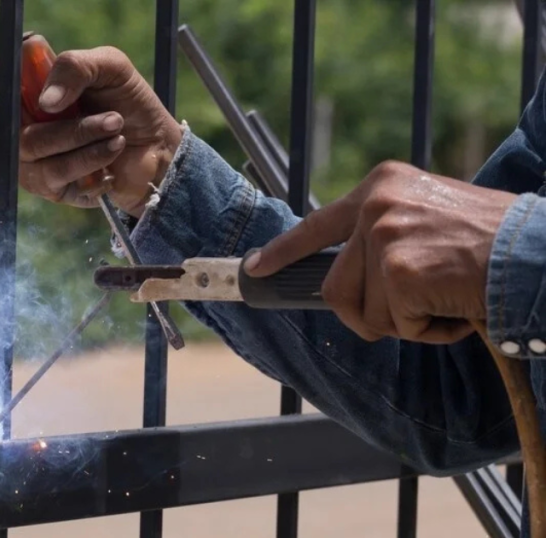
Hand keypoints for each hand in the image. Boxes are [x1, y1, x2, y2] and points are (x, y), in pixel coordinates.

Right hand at [0, 41, 182, 216]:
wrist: (159, 148)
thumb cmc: (130, 102)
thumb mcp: (110, 66)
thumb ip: (75, 66)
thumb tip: (46, 101)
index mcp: (29, 87)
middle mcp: (23, 123)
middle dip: (10, 118)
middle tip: (47, 106)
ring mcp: (33, 159)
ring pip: (32, 148)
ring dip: (80, 134)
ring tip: (113, 125)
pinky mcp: (51, 188)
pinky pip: (55, 176)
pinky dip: (89, 160)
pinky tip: (111, 152)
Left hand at [243, 161, 517, 343]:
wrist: (539, 254)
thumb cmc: (494, 243)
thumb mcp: (429, 217)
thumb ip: (385, 235)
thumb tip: (346, 277)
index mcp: (382, 185)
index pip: (317, 224)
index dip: (282, 252)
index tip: (256, 268)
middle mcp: (376, 204)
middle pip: (336, 287)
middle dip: (371, 312)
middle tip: (418, 307)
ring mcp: (384, 236)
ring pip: (363, 312)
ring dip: (405, 322)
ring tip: (445, 299)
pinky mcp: (399, 272)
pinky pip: (396, 326)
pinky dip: (428, 331)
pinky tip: (456, 308)